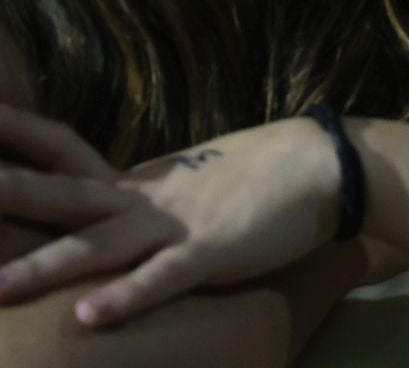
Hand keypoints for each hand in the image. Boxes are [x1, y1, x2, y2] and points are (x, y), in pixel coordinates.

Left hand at [0, 109, 340, 326]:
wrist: (326, 164)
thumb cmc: (266, 172)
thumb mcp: (194, 178)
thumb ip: (150, 193)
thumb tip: (117, 199)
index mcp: (139, 181)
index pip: (64, 155)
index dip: (19, 139)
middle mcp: (146, 199)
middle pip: (62, 198)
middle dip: (8, 195)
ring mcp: (176, 225)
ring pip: (97, 247)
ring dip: (44, 267)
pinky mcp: (211, 252)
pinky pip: (162, 278)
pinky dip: (127, 297)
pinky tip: (90, 318)